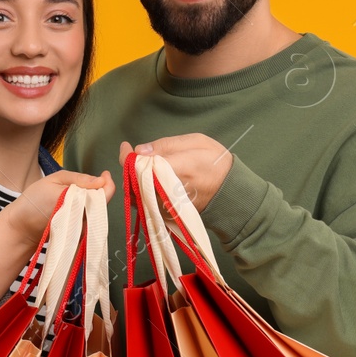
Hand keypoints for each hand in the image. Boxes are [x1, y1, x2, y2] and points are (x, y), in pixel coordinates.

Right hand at [1, 169, 113, 248]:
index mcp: (79, 202)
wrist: (21, 228)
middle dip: (100, 190)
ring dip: (92, 199)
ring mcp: (82, 228)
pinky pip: (89, 217)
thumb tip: (100, 180)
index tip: (104, 174)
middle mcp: (84, 218)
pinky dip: (85, 208)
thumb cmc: (33, 202)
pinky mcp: (79, 233)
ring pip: (97, 210)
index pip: (106, 193)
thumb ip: (78, 179)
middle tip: (86, 182)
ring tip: (76, 194)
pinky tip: (73, 204)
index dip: (108, 182)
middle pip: (104, 202)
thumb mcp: (53, 180)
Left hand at [117, 134, 232, 212]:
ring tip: (142, 167)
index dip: (128, 157)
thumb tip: (140, 150)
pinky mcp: (167, 214)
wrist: (230, 192)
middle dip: (130, 168)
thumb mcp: (196, 142)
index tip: (126, 147)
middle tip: (134, 156)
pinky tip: (150, 180)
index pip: (141, 165)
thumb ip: (166, 145)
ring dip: (135, 181)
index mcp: (176, 169)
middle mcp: (168, 190)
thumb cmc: (215, 163)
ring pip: (138, 194)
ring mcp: (167, 205)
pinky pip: (146, 203)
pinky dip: (143, 191)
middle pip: (135, 182)